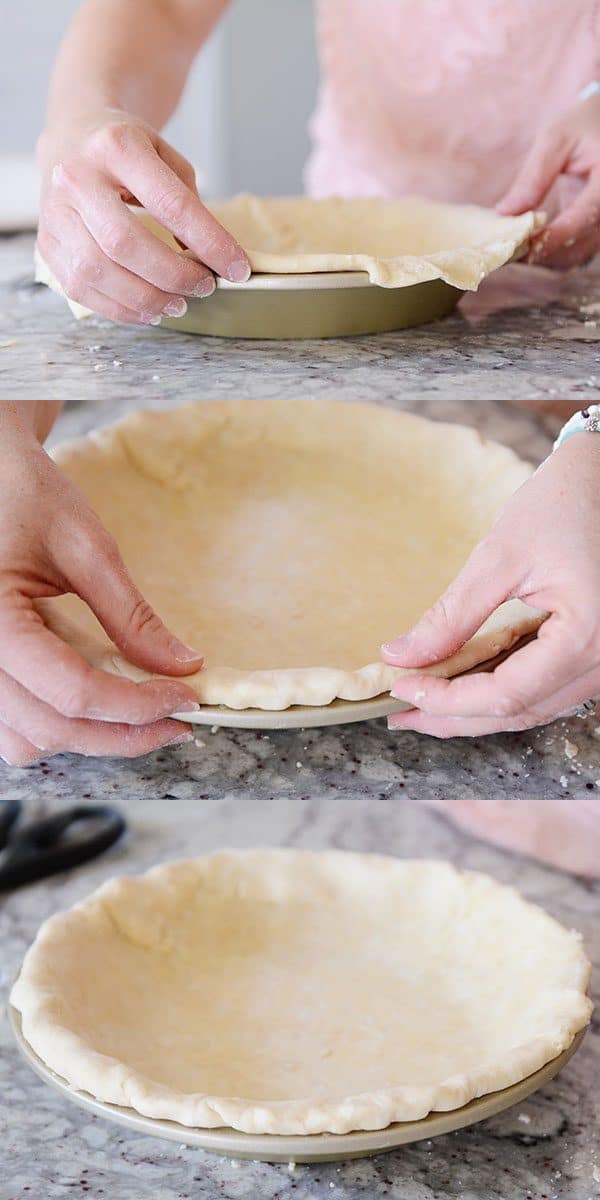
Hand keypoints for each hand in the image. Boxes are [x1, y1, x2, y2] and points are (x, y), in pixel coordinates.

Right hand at [0, 411, 202, 766]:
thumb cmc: (24, 494)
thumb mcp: (86, 549)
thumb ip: (131, 616)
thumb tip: (183, 666)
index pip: (71, 691)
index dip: (135, 706)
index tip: (185, 699)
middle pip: (52, 728)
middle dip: (123, 733)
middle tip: (178, 721)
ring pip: (26, 742)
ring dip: (87, 739)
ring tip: (140, 717)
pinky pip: (11, 727)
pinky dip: (56, 728)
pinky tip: (98, 706)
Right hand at [37, 109, 250, 324]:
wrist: (72, 137)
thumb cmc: (125, 152)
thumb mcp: (164, 155)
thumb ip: (188, 201)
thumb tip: (207, 258)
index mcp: (115, 146)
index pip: (170, 204)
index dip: (210, 243)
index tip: (237, 268)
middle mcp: (76, 177)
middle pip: (126, 243)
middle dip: (173, 275)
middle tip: (204, 287)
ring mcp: (54, 212)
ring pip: (98, 271)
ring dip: (145, 298)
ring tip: (177, 303)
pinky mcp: (47, 243)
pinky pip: (80, 288)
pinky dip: (119, 308)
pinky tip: (147, 310)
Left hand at [382, 433, 599, 736]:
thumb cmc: (562, 504)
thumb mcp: (501, 556)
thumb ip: (452, 615)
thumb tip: (400, 655)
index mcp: (586, 636)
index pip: (506, 694)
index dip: (447, 700)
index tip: (400, 687)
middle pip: (520, 712)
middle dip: (455, 717)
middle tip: (400, 712)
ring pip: (534, 708)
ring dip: (477, 712)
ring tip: (423, 704)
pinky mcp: (595, 652)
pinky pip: (547, 690)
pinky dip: (504, 694)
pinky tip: (463, 687)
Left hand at [498, 91, 599, 267]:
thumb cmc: (582, 125)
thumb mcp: (556, 139)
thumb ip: (534, 177)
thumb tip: (504, 213)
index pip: (585, 215)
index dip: (555, 235)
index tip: (524, 247)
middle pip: (580, 244)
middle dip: (543, 252)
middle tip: (509, 250)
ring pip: (578, 255)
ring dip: (545, 258)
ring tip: (515, 248)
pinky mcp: (597, 229)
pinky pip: (576, 252)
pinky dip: (552, 255)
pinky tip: (529, 245)